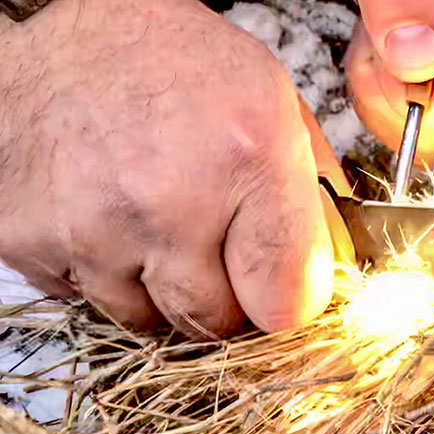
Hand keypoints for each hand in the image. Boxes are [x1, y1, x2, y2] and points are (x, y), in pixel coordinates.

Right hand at [0, 0, 353, 337]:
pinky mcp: (31, 241)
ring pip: (151, 321)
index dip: (287, 300)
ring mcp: (94, 227)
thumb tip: (330, 275)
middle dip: (225, 296)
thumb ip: (314, 198)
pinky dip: (104, 273)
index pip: (286, 303)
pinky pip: (87, 300)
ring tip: (158, 223)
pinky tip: (110, 218)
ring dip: (161, 288)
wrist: (63, 40)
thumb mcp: (274, 104)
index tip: (280, 287)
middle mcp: (169, 201)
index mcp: (248, 159)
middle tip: (215, 246)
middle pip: (217, 323)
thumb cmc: (174, 64)